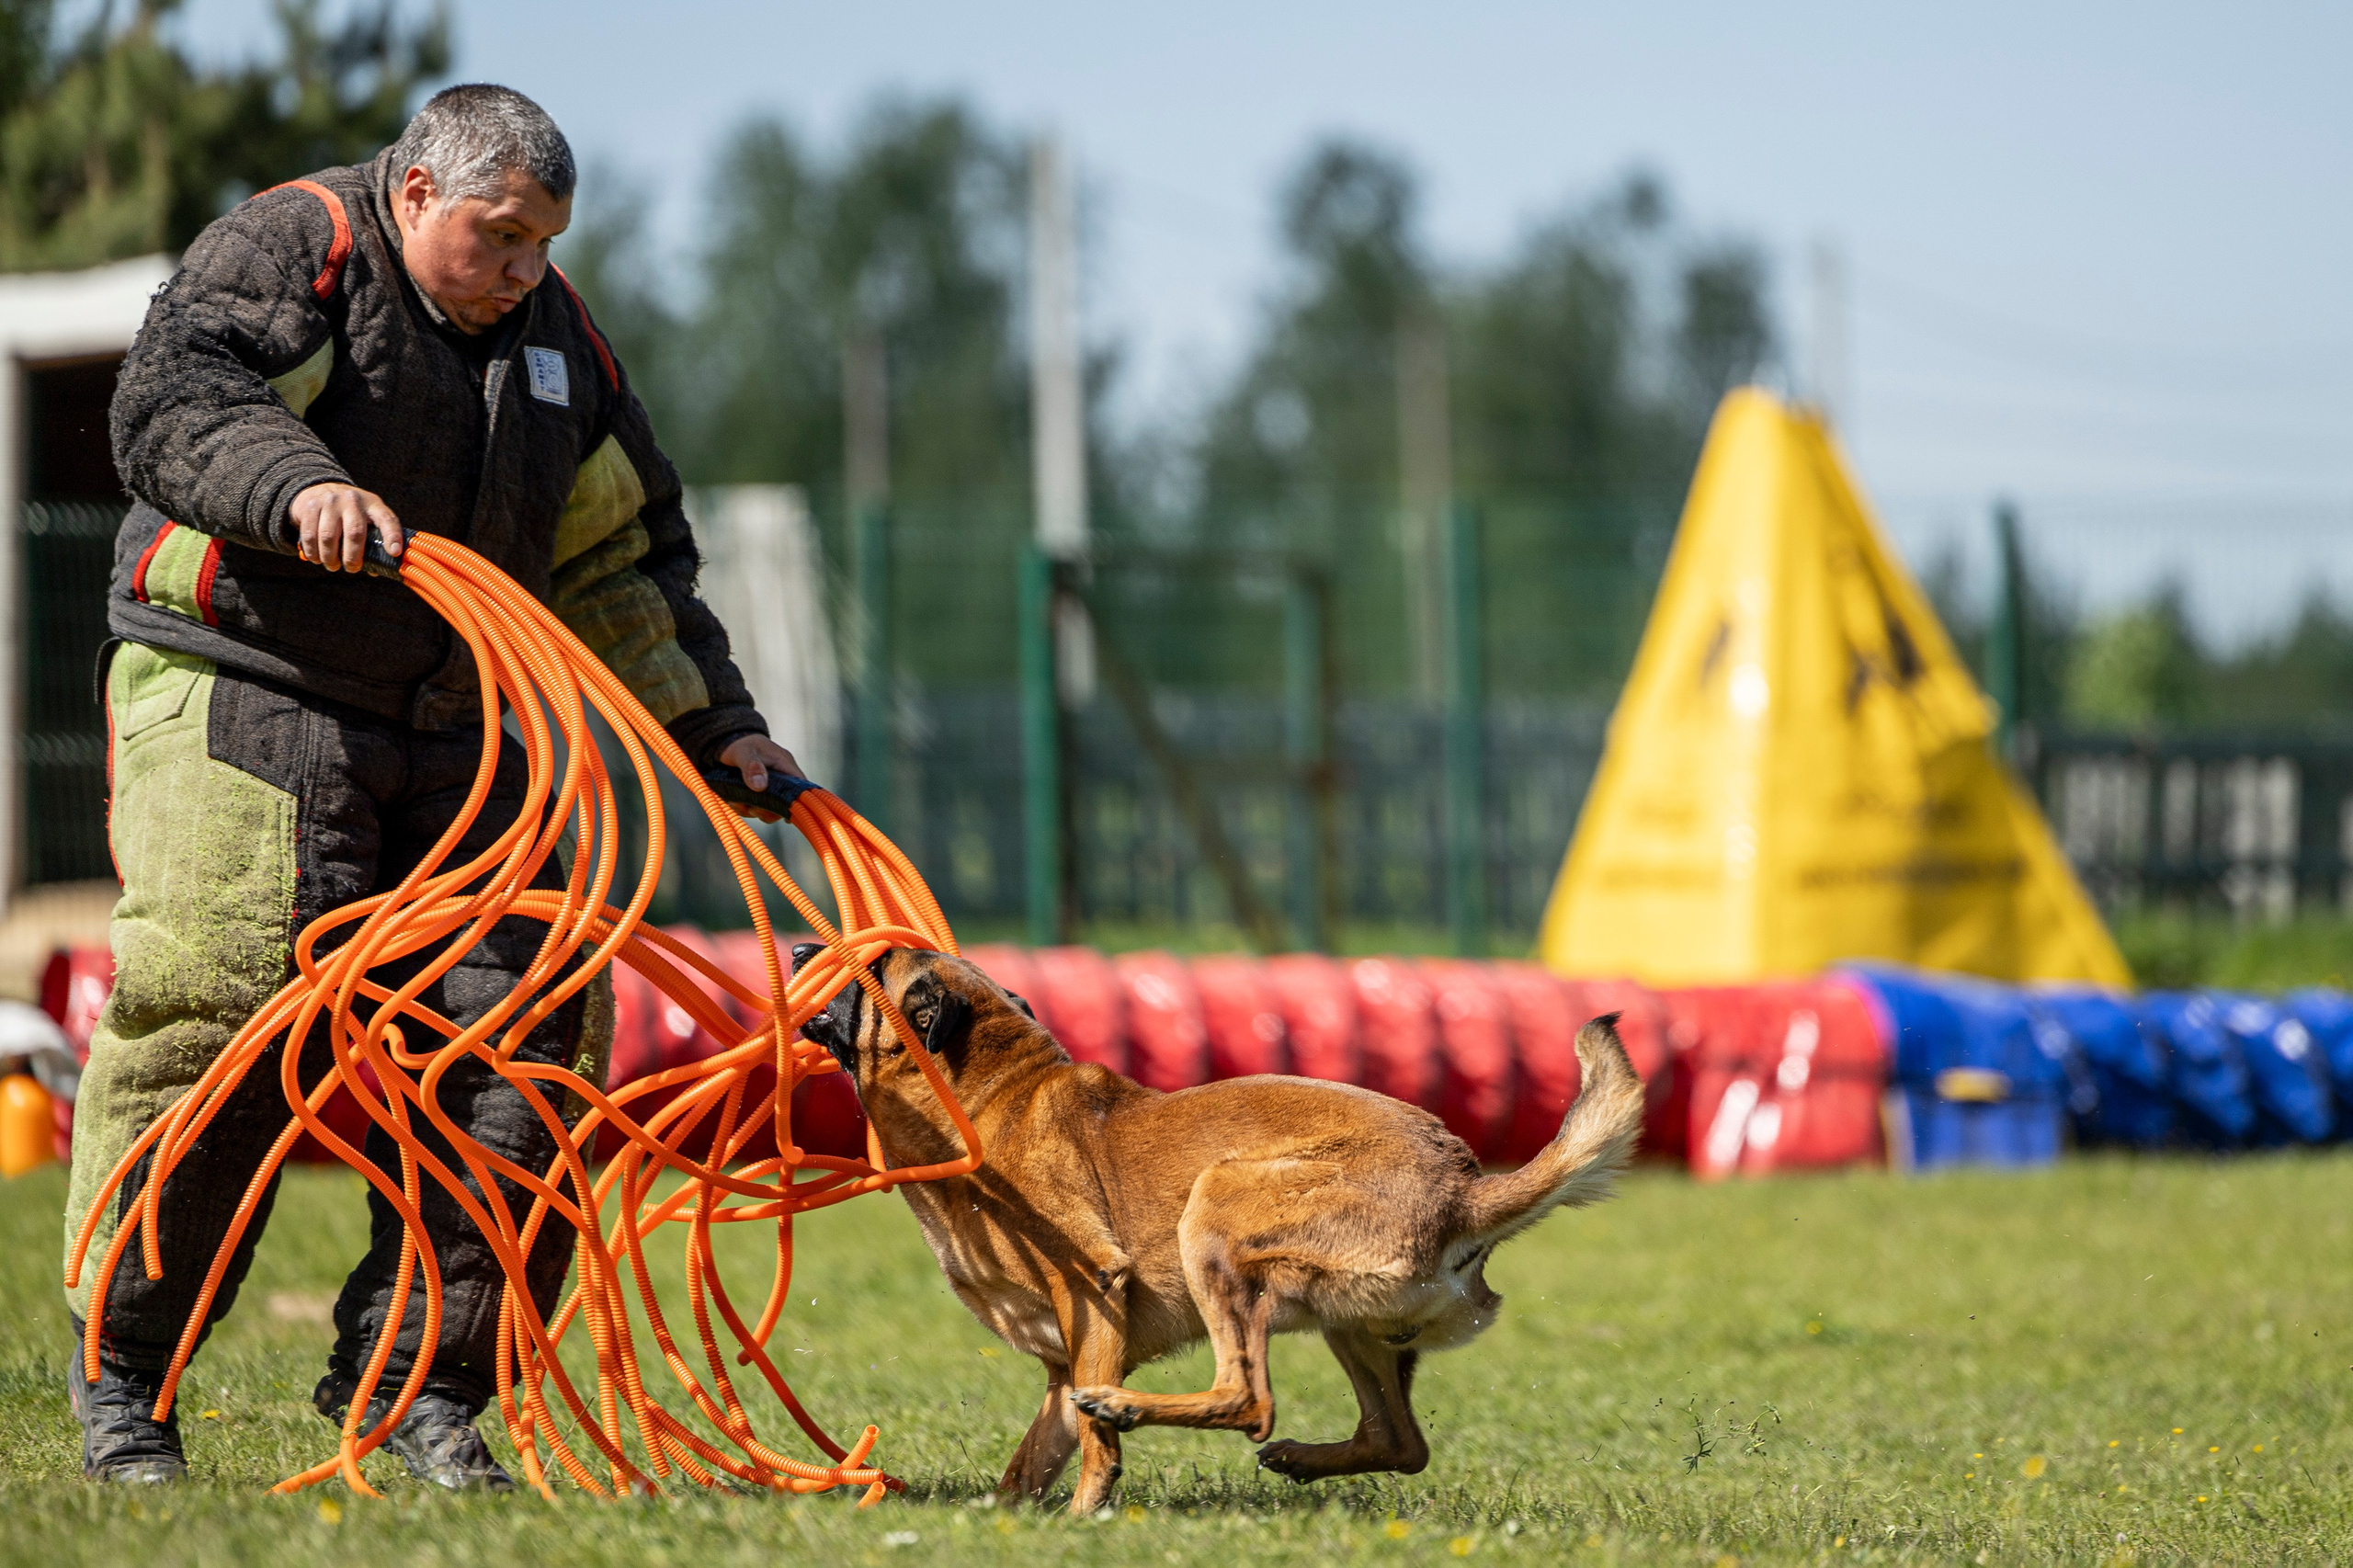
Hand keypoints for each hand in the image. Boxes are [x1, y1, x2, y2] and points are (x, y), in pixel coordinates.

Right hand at [290, 483, 404, 571]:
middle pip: (354, 533)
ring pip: (328, 537)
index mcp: (372, 505)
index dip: (393, 536)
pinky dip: (313, 552)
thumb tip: (375, 570)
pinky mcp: (310, 506)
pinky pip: (310, 535)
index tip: (394, 553)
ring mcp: (330, 502)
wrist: (319, 488)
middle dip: (352, 557)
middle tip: (351, 569)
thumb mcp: (366, 517)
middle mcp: (352, 500)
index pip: (387, 519)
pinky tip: (317, 558)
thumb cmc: (350, 512)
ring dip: (330, 558)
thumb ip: (373, 540)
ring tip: (332, 566)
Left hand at [718, 734, 805, 822]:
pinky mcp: (760, 792)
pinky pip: (758, 807)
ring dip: (754, 811)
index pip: (800, 785)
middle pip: (785, 802)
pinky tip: (734, 803)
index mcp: (784, 764)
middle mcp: (781, 776)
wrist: (727, 742)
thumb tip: (760, 787)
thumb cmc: (740, 744)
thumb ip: (751, 767)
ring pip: (770, 808)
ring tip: (737, 804)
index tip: (786, 815)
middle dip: (768, 811)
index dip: (798, 801)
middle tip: (751, 809)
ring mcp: (771, 785)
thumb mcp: (743, 752)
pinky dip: (745, 809)